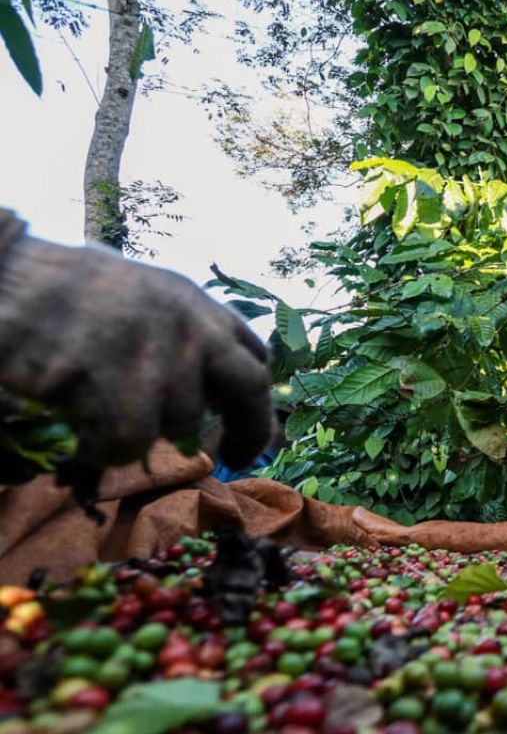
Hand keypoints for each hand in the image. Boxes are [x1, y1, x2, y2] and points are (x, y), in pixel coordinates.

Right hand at [0, 234, 273, 469]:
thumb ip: (175, 330)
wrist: (7, 277)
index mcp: (195, 302)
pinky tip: (83, 435)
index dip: (254, 393)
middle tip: (234, 455)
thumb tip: (199, 383)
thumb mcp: (137, 293)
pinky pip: (132, 443)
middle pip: (249, 388)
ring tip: (98, 414)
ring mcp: (161, 358)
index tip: (246, 419)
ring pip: (179, 422)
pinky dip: (108, 449)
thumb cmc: (57, 286)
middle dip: (250, 429)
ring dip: (143, 431)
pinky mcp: (122, 389)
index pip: (252, 352)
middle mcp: (192, 326)